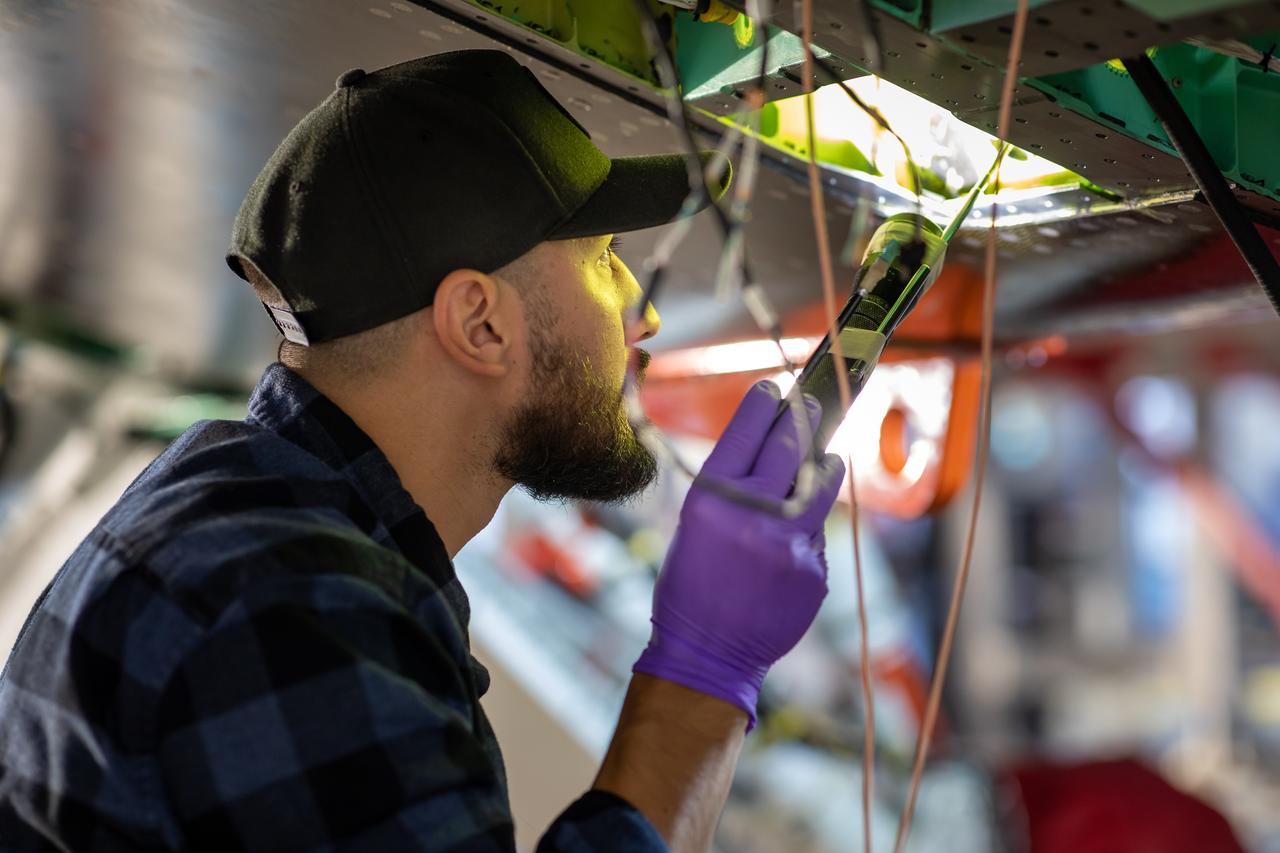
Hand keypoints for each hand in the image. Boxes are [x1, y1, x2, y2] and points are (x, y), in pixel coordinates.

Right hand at [633, 380, 844, 728]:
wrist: (708, 653)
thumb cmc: (690, 585)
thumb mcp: (695, 525)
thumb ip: (732, 488)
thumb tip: (771, 448)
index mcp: (712, 500)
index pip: (745, 432)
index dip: (763, 404)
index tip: (773, 387)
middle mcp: (753, 514)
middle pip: (789, 447)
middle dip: (803, 418)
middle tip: (811, 403)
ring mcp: (788, 542)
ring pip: (819, 485)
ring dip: (824, 464)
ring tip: (827, 455)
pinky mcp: (813, 570)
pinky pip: (817, 534)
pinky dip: (809, 529)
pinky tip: (792, 541)